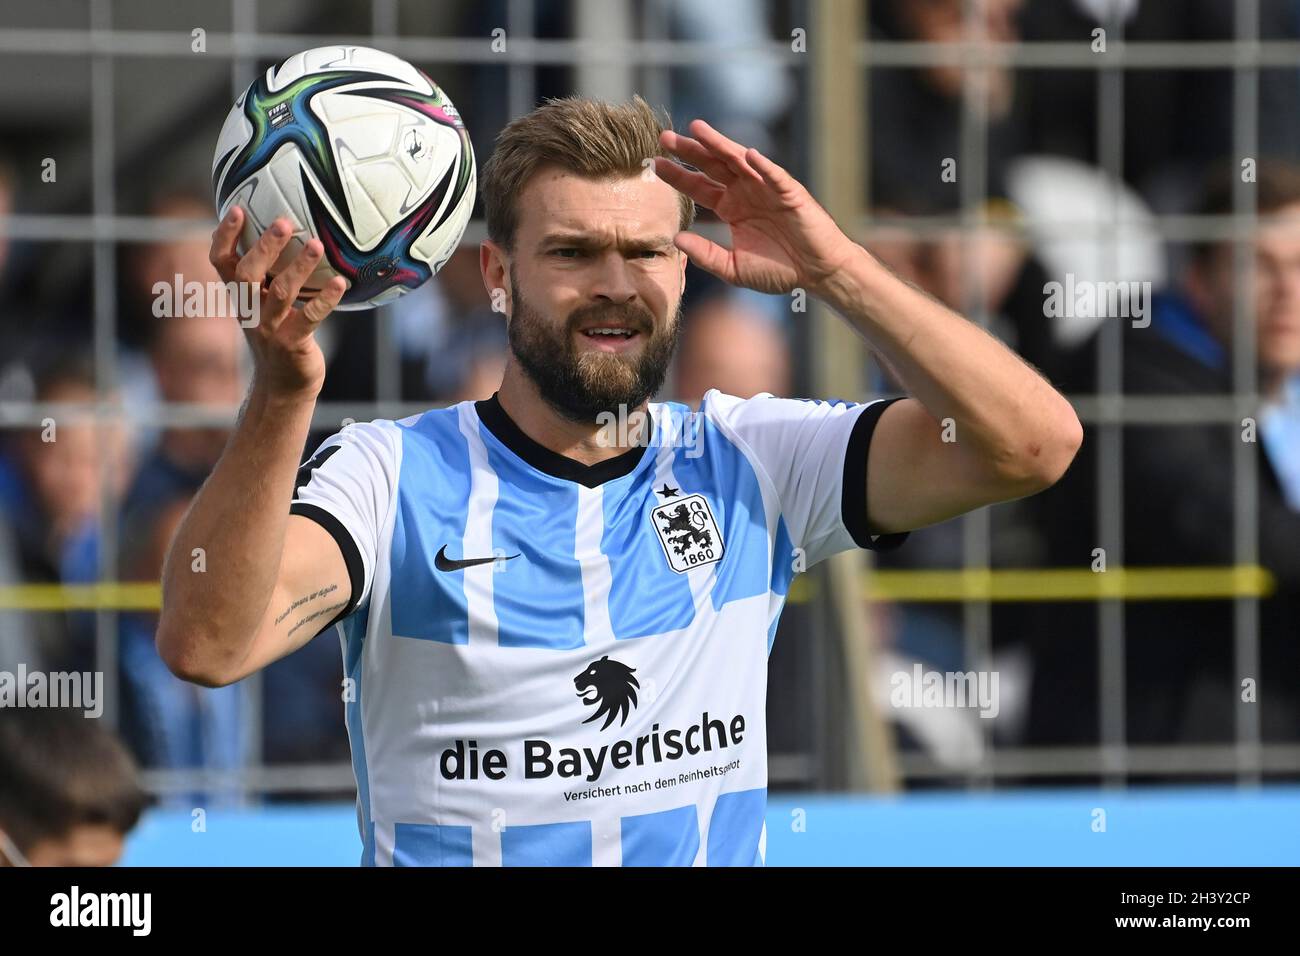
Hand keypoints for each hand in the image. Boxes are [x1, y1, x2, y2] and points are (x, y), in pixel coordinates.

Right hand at [209, 207, 346, 401]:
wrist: (282, 386)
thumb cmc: (276, 336)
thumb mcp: (260, 306)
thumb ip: (262, 278)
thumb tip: (275, 234)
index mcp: (239, 298)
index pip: (222, 263)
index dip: (225, 237)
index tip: (238, 209)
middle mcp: (250, 311)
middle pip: (248, 275)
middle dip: (265, 247)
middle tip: (284, 222)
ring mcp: (270, 329)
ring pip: (281, 293)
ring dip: (300, 267)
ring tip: (317, 244)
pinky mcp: (293, 344)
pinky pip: (311, 317)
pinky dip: (326, 299)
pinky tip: (341, 283)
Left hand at [654, 120, 858, 295]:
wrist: (816, 273)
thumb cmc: (779, 270)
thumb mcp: (733, 268)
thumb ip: (706, 254)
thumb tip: (676, 239)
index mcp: (731, 208)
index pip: (699, 187)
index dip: (678, 176)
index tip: (655, 165)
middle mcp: (746, 192)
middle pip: (713, 166)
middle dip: (690, 151)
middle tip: (665, 137)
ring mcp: (767, 189)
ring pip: (739, 161)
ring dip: (719, 144)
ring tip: (697, 129)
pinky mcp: (791, 193)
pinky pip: (775, 176)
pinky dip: (763, 165)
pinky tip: (748, 154)